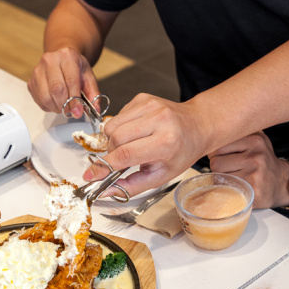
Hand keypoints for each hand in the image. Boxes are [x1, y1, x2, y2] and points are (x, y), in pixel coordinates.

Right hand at [27, 46, 99, 116]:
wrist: (62, 58)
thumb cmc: (75, 67)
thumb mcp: (89, 77)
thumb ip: (93, 94)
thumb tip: (95, 110)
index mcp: (67, 56)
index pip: (70, 81)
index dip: (75, 100)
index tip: (78, 112)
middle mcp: (50, 60)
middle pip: (56, 90)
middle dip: (65, 105)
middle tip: (72, 111)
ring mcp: (38, 70)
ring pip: (46, 97)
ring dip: (57, 107)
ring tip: (64, 107)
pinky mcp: (31, 81)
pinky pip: (39, 100)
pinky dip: (49, 107)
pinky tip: (56, 103)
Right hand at [84, 94, 211, 195]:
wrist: (197, 125)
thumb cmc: (181, 152)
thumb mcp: (161, 176)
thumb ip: (131, 186)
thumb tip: (105, 191)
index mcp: (166, 142)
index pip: (125, 154)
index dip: (104, 167)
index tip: (90, 176)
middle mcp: (159, 119)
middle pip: (115, 138)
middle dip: (111, 153)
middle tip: (121, 160)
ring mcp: (150, 105)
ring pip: (111, 126)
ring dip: (114, 140)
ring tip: (131, 145)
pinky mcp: (143, 97)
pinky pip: (118, 116)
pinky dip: (121, 127)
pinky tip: (136, 132)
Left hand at [208, 132, 288, 208]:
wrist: (282, 182)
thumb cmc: (262, 160)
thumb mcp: (255, 140)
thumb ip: (236, 134)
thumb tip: (206, 136)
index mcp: (254, 139)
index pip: (218, 145)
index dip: (215, 153)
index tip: (221, 156)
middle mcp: (255, 156)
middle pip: (215, 162)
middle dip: (217, 167)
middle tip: (227, 168)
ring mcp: (254, 174)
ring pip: (219, 177)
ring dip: (221, 179)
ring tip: (232, 176)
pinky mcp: (252, 190)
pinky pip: (226, 189)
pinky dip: (226, 189)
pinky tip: (235, 186)